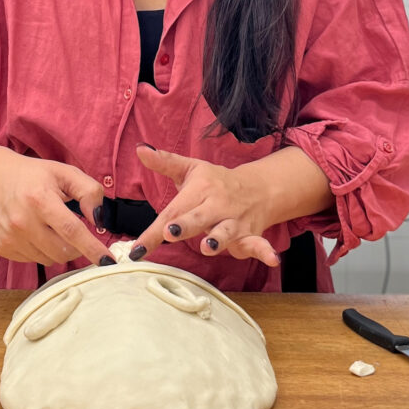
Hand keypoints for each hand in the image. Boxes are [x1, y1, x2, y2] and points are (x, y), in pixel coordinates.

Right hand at [0, 148, 112, 265]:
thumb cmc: (31, 176)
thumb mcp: (64, 172)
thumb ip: (89, 191)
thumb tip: (99, 218)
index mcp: (40, 199)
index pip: (71, 230)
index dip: (92, 248)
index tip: (107, 261)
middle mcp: (22, 221)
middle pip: (63, 251)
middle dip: (76, 247)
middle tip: (72, 230)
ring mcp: (10, 237)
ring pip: (49, 259)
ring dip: (58, 248)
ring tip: (49, 226)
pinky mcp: (2, 247)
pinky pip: (33, 260)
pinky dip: (41, 250)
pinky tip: (34, 231)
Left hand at [129, 144, 280, 266]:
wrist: (259, 188)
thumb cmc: (216, 182)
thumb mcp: (192, 170)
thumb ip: (166, 163)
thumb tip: (139, 150)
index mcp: (200, 190)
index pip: (173, 211)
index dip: (153, 231)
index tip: (136, 248)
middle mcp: (217, 206)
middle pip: (198, 218)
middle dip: (184, 226)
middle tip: (169, 232)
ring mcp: (234, 221)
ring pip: (225, 232)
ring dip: (218, 240)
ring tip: (208, 246)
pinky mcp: (250, 235)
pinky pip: (258, 244)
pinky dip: (265, 251)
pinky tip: (271, 258)